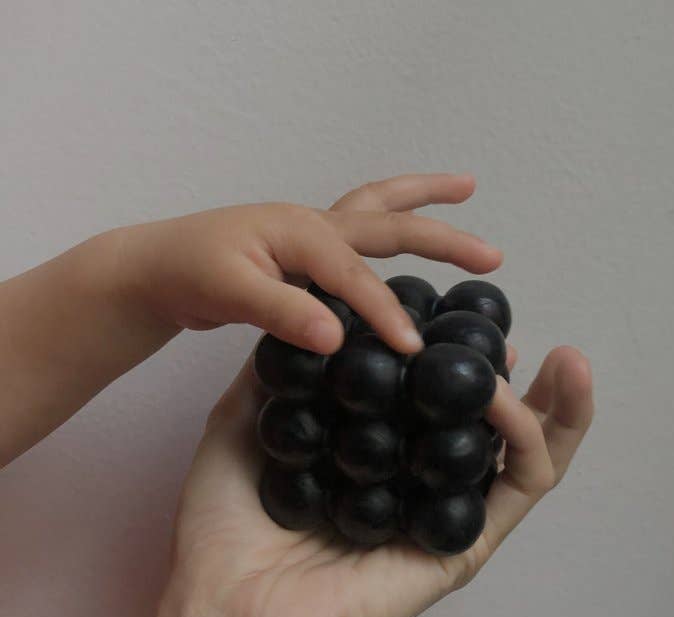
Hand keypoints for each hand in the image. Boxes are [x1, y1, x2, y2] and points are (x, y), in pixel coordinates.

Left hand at [118, 173, 500, 353]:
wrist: (158, 267)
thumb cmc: (188, 271)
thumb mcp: (230, 292)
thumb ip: (283, 312)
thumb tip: (336, 338)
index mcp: (302, 232)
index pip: (356, 278)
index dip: (386, 313)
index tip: (413, 348)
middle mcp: (315, 225)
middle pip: (390, 220)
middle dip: (443, 237)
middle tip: (491, 253)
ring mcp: (313, 234)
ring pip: (379, 209)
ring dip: (422, 199)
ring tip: (466, 188)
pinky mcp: (308, 253)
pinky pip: (360, 236)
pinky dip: (391, 225)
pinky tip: (405, 241)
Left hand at [171, 343, 591, 616]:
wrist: (230, 606)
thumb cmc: (226, 527)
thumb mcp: (243, 423)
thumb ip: (276, 371)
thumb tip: (308, 318)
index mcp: (371, 458)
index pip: (423, 399)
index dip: (443, 356)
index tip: (447, 312)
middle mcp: (413, 481)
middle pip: (479, 423)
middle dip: (508, 378)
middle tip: (513, 333)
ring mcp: (443, 511)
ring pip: (519, 452)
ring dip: (554, 405)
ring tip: (568, 360)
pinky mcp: (466, 542)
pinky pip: (524, 484)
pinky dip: (547, 435)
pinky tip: (547, 390)